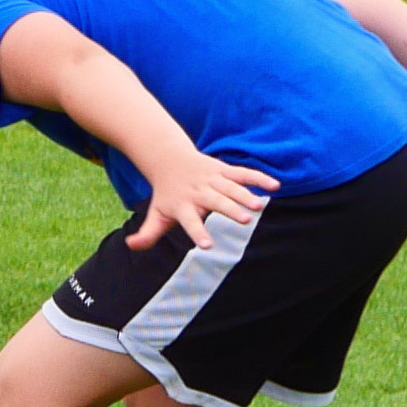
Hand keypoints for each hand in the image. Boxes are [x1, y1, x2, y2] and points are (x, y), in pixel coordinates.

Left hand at [125, 147, 279, 253]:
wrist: (169, 160)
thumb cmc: (166, 194)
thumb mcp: (156, 214)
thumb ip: (147, 233)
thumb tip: (131, 246)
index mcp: (183, 206)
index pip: (190, 222)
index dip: (198, 233)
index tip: (208, 246)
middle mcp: (199, 193)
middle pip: (216, 202)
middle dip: (230, 210)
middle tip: (246, 220)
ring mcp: (213, 180)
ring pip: (231, 187)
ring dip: (246, 195)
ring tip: (259, 206)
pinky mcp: (224, 170)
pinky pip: (243, 173)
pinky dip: (258, 178)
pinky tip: (275, 186)